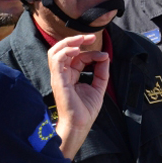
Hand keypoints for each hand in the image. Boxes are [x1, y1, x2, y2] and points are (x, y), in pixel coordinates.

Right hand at [49, 34, 108, 157]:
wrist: (80, 125)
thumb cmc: (86, 110)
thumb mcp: (98, 86)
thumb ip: (102, 71)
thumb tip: (105, 56)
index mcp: (71, 75)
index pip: (78, 57)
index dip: (91, 52)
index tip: (104, 56)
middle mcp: (63, 74)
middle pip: (63, 50)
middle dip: (76, 40)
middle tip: (90, 37)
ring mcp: (58, 76)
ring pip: (55, 52)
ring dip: (68, 43)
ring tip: (81, 40)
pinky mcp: (58, 80)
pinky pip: (56, 60)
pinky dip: (65, 52)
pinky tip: (76, 51)